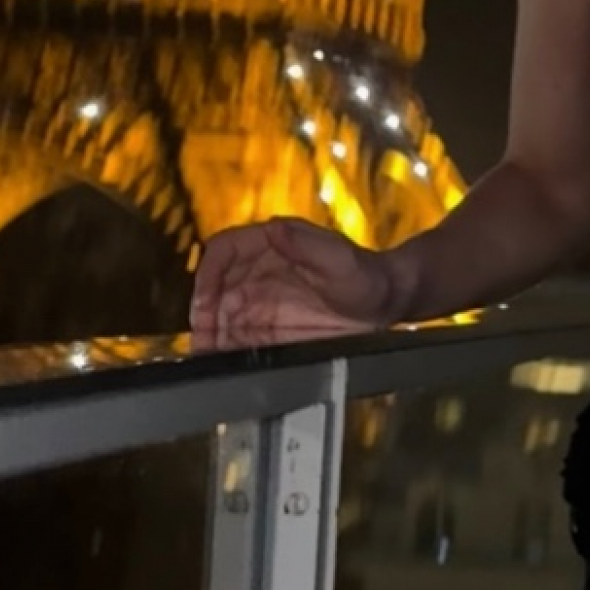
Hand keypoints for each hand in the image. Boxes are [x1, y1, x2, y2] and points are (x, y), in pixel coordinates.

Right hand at [190, 218, 395, 348]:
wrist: (386, 303)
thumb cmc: (367, 275)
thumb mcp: (340, 259)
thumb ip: (307, 245)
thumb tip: (274, 229)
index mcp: (272, 242)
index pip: (225, 249)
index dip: (209, 272)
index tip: (205, 298)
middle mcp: (260, 269)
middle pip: (216, 285)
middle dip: (204, 309)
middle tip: (203, 335)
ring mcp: (262, 297)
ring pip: (222, 312)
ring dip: (210, 331)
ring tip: (208, 352)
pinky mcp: (269, 324)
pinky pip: (239, 334)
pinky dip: (226, 347)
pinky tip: (222, 360)